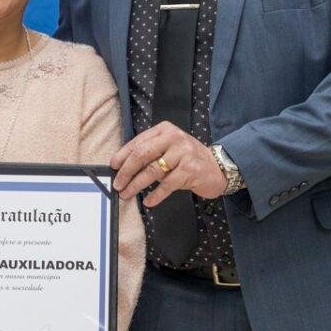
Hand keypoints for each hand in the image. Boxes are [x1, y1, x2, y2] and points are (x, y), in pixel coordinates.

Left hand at [111, 121, 225, 205]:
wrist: (217, 167)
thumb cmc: (187, 159)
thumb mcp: (168, 150)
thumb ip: (149, 154)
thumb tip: (123, 169)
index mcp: (164, 130)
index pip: (138, 142)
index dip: (122, 156)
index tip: (113, 167)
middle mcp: (174, 138)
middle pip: (142, 154)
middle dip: (126, 171)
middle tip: (118, 184)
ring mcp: (183, 153)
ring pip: (152, 171)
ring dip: (136, 185)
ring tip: (127, 194)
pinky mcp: (190, 170)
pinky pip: (167, 185)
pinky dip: (155, 194)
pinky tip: (148, 201)